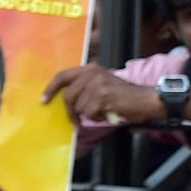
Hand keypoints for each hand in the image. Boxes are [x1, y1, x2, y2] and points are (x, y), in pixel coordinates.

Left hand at [41, 64, 163, 125]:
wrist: (146, 99)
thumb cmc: (125, 96)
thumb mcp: (102, 84)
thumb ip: (85, 86)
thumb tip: (66, 100)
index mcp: (90, 68)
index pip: (62, 76)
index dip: (50, 89)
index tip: (44, 100)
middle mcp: (92, 73)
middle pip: (68, 96)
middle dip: (71, 112)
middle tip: (75, 123)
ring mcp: (97, 84)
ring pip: (79, 107)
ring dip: (89, 115)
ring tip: (103, 112)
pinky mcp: (102, 96)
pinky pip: (90, 113)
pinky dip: (98, 118)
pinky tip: (108, 114)